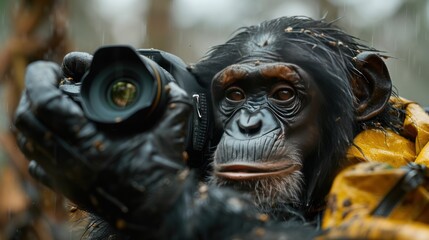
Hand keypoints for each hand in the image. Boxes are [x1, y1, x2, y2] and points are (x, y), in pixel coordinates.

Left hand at [14, 52, 191, 225]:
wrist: (157, 211)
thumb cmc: (162, 174)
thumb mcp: (172, 132)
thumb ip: (175, 102)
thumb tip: (170, 85)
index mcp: (90, 145)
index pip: (45, 104)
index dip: (41, 79)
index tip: (54, 69)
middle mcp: (69, 162)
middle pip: (26, 120)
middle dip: (32, 93)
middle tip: (51, 82)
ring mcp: (64, 176)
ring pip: (27, 141)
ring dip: (33, 117)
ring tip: (51, 103)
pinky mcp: (67, 188)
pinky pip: (36, 164)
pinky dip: (37, 145)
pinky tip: (54, 136)